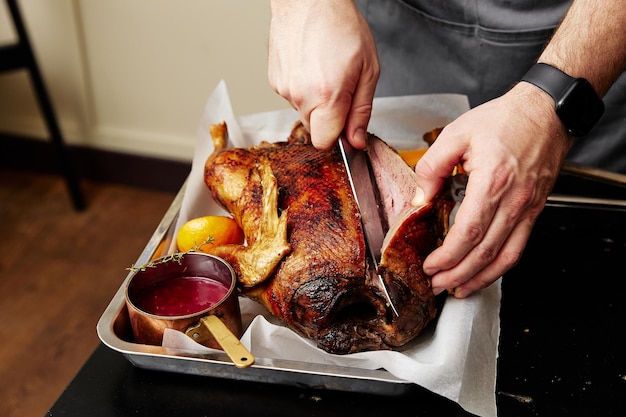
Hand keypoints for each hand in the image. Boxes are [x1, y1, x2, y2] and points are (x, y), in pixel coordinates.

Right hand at [268, 0, 379, 149]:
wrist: (309, 1)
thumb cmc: (341, 26)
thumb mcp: (368, 70)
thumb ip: (361, 111)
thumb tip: (356, 140)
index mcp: (326, 96)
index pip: (325, 142)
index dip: (338, 137)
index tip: (347, 124)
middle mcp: (300, 96)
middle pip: (314, 129)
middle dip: (329, 118)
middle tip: (341, 89)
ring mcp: (284, 89)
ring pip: (303, 112)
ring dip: (316, 101)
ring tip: (324, 71)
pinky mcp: (274, 81)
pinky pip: (292, 97)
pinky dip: (303, 89)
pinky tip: (310, 67)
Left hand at [414, 83, 572, 297]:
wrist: (547, 112)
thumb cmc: (505, 120)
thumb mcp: (457, 133)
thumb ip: (432, 167)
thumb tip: (420, 198)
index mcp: (492, 181)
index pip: (469, 232)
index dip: (448, 256)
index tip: (430, 265)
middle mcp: (514, 200)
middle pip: (485, 251)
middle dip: (457, 274)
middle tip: (436, 284)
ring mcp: (528, 208)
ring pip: (505, 257)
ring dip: (479, 278)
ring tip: (457, 288)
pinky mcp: (534, 211)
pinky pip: (519, 247)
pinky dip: (500, 266)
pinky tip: (484, 273)